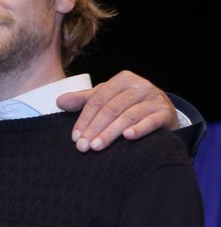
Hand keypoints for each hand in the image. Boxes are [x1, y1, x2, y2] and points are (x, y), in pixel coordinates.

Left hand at [57, 70, 177, 151]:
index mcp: (122, 80)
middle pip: (111, 108)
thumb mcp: (107, 98)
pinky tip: (128, 137)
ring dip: (111, 132)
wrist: (162, 110)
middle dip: (95, 128)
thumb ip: (84, 100)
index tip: (75, 137)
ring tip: (97, 146)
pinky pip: (151, 121)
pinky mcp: (165, 112)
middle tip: (83, 146)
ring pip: (128, 116)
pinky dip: (139, 129)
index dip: (84, 118)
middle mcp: (139, 86)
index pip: (98, 99)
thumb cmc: (129, 104)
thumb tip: (59, 101)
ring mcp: (154, 98)